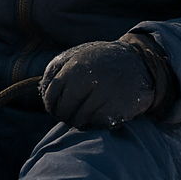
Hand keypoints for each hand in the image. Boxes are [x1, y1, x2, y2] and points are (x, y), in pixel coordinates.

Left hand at [40, 35, 172, 128]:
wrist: (138, 61)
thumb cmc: (100, 61)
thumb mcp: (77, 56)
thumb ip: (56, 70)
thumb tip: (42, 90)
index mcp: (74, 66)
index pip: (51, 95)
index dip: (50, 105)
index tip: (55, 109)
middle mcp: (88, 79)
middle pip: (64, 110)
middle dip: (64, 115)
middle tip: (69, 115)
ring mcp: (104, 94)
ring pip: (79, 119)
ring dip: (79, 121)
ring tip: (84, 115)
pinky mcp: (118, 107)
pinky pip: (97, 123)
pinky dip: (95, 123)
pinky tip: (99, 115)